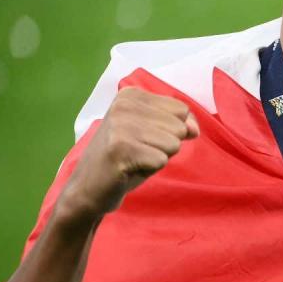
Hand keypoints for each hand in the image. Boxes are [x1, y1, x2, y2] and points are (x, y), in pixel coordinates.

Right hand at [59, 87, 199, 221]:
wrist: (88, 187)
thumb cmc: (126, 158)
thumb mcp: (154, 133)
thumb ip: (178, 124)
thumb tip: (194, 129)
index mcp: (131, 94)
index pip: (182, 110)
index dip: (172, 130)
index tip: (145, 137)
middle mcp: (124, 105)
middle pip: (180, 127)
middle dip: (165, 145)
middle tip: (138, 151)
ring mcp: (121, 125)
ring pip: (173, 144)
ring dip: (158, 157)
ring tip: (134, 158)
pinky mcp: (120, 148)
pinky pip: (161, 160)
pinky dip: (150, 169)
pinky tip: (128, 168)